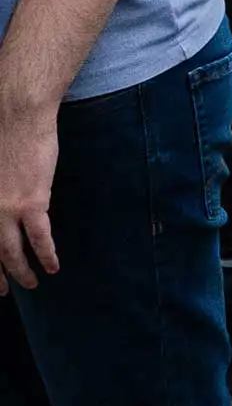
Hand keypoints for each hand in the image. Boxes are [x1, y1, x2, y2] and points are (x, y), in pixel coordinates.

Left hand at [0, 95, 59, 292]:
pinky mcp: (31, 203)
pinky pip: (40, 238)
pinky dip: (45, 255)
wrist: (16, 114)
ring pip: (10, 253)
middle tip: (3, 291)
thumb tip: (3, 205)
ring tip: (30, 283)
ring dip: (21, 272)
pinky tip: (52, 266)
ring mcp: (4, 209)